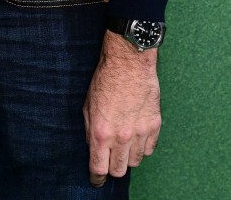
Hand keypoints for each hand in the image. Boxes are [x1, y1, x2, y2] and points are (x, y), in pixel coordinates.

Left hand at [83, 30, 160, 185]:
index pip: (99, 168)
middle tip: (110, 160)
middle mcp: (121, 137)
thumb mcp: (87, 104)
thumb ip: (89, 129)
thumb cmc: (105, 79)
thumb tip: (93, 146)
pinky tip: (136, 136)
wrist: (129, 62)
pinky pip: (149, 149)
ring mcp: (139, 133)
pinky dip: (142, 147)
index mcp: (101, 132)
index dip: (96, 177)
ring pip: (135, 162)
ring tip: (123, 145)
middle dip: (112, 168)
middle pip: (119, 170)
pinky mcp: (154, 126)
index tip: (96, 179)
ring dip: (128, 157)